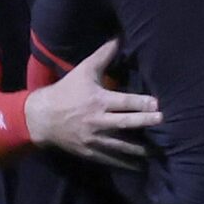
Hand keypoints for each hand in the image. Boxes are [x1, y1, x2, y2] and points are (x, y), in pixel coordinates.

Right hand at [24, 40, 161, 169]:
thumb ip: (103, 55)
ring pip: (120, 145)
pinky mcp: (90, 152)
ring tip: (156, 151)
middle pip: (125, 123)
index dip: (141, 103)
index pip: (124, 102)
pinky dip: (125, 163)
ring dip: (139, 149)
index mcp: (98, 100)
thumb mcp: (83, 70)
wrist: (42, 118)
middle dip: (144, 122)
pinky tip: (139, 166)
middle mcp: (97, 121)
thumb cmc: (66, 91)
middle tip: (161, 121)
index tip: (157, 104)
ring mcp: (94, 139)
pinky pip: (110, 159)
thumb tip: (119, 37)